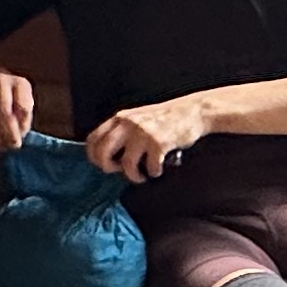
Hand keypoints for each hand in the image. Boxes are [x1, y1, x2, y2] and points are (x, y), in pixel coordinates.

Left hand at [83, 93, 215, 180]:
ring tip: (141, 176)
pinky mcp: (159, 143)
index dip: (94, 156)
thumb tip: (109, 155)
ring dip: (133, 176)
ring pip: (126, 164)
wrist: (193, 111)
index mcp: (120, 118)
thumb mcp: (138, 118)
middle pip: (102, 152)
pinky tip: (158, 168)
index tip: (104, 164)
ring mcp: (143, 133)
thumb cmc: (167, 118)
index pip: (93, 139)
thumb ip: (123, 131)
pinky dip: (153, 172)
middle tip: (119, 171)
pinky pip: (149, 167)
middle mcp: (128, 124)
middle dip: (108, 167)